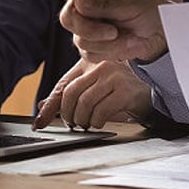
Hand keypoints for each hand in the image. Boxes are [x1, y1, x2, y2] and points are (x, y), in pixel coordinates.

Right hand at [14, 0, 170, 62]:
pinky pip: (89, 52)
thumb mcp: (129, 2)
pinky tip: (123, 43)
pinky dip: (109, 50)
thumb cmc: (147, 9)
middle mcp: (84, 3)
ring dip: (103, 41)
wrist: (159, 33)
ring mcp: (86, 25)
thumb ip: (103, 4)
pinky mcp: (91, 44)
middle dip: (89, 28)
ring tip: (123, 34)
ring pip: (78, 38)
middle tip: (113, 30)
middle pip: (67, 18)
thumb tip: (78, 3)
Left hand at [32, 59, 151, 129]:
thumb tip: (41, 110)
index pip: (63, 86)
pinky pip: (101, 110)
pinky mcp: (125, 89)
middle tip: (74, 124)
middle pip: (71, 93)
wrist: (149, 94)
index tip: (39, 125)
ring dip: (83, 120)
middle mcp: (100, 66)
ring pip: (85, 103)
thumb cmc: (119, 93)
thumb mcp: (93, 92)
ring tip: (88, 124)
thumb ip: (70, 98)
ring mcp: (114, 76)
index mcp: (89, 64)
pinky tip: (100, 122)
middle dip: (68, 115)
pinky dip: (97, 121)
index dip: (49, 107)